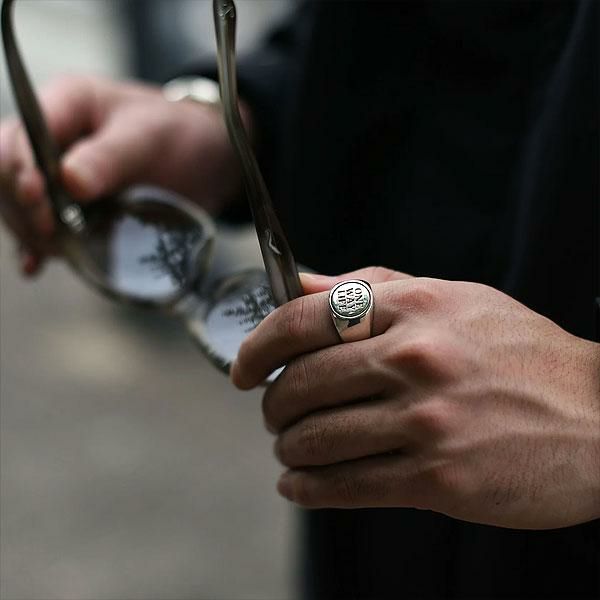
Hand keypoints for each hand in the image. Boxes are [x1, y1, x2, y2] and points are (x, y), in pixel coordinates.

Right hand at [0, 74, 243, 274]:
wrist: (205, 161)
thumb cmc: (178, 135)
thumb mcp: (149, 137)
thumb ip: (109, 157)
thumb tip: (68, 181)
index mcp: (65, 105)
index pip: (19, 137)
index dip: (21, 171)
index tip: (39, 201)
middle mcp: (52, 140)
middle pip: (8, 173)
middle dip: (23, 206)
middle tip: (51, 232)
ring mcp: (58, 176)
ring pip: (20, 204)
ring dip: (32, 230)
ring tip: (57, 250)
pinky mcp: (72, 208)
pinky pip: (43, 227)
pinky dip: (39, 246)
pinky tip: (36, 264)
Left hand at [231, 267, 599, 528]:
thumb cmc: (520, 351)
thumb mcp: (452, 297)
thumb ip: (371, 287)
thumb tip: (301, 283)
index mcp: (413, 307)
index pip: (301, 321)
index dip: (257, 347)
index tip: (243, 368)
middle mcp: (414, 358)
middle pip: (300, 383)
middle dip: (272, 403)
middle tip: (273, 412)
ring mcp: (426, 420)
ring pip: (316, 438)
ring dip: (288, 447)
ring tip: (289, 447)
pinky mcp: (438, 478)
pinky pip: (345, 485)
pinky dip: (307, 487)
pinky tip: (298, 484)